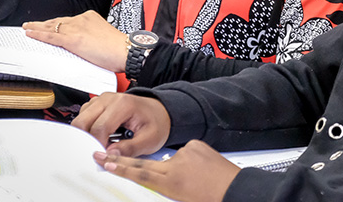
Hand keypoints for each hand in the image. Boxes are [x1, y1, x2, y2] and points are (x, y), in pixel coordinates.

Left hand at [23, 10, 127, 71]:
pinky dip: (38, 35)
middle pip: (57, 21)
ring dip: (37, 28)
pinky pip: (51, 36)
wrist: (125, 51)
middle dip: (43, 23)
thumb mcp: (102, 37)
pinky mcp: (73, 39)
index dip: (56, 23)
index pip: (68, 20)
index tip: (49, 25)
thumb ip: (89, 38)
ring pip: (51, 27)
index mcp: (90, 17)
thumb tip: (81, 46)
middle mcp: (81, 19)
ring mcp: (76, 28)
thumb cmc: (118, 48)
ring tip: (26, 28)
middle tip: (31, 25)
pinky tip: (30, 34)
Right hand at [72, 92, 170, 154]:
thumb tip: (109, 156)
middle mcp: (109, 99)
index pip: (100, 128)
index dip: (99, 146)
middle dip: (87, 141)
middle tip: (100, 151)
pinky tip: (102, 137)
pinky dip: (87, 131)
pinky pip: (83, 118)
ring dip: (86, 135)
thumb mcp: (149, 140)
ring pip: (80, 120)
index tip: (104, 157)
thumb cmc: (155, 123)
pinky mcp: (97, 104)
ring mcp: (101, 100)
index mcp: (122, 104)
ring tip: (104, 143)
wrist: (159, 112)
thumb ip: (129, 149)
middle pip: (83, 122)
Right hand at [93, 140, 239, 201]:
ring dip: (175, 168)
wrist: (237, 190)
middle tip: (105, 156)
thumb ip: (163, 190)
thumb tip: (153, 183)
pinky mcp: (196, 145)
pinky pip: (185, 152)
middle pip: (144, 163)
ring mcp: (186, 152)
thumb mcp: (180, 201)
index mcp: (171, 182)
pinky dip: (188, 160)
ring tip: (193, 180)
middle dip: (124, 161)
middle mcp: (176, 164)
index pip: (139, 173)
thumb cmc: (210, 200)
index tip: (105, 161)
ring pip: (170, 160)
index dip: (120, 167)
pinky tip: (200, 170)